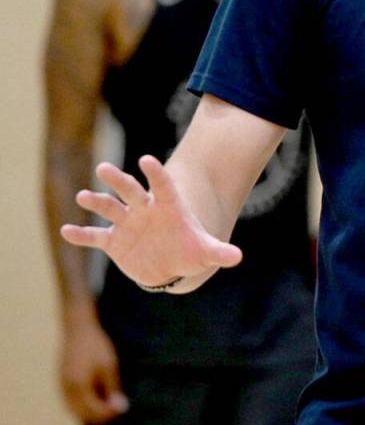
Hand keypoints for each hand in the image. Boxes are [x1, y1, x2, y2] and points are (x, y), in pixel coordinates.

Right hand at [60, 155, 241, 289]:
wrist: (172, 265)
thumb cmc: (190, 251)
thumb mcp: (205, 252)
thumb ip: (218, 252)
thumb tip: (237, 257)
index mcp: (168, 206)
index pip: (162, 185)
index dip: (155, 173)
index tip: (146, 160)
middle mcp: (144, 209)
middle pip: (129, 190)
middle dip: (118, 180)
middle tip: (104, 168)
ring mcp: (127, 223)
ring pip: (109, 208)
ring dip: (96, 202)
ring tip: (83, 196)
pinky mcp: (113, 241)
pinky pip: (95, 236)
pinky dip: (81, 235)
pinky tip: (67, 231)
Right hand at [60, 315, 128, 424]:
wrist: (78, 329)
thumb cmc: (96, 346)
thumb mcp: (109, 366)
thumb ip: (112, 388)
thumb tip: (119, 407)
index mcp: (78, 388)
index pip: (93, 412)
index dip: (109, 413)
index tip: (123, 407)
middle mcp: (66, 391)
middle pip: (82, 415)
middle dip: (100, 415)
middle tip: (117, 407)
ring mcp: (61, 387)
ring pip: (75, 411)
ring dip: (91, 412)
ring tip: (109, 403)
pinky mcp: (61, 382)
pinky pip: (70, 402)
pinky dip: (83, 405)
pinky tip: (97, 398)